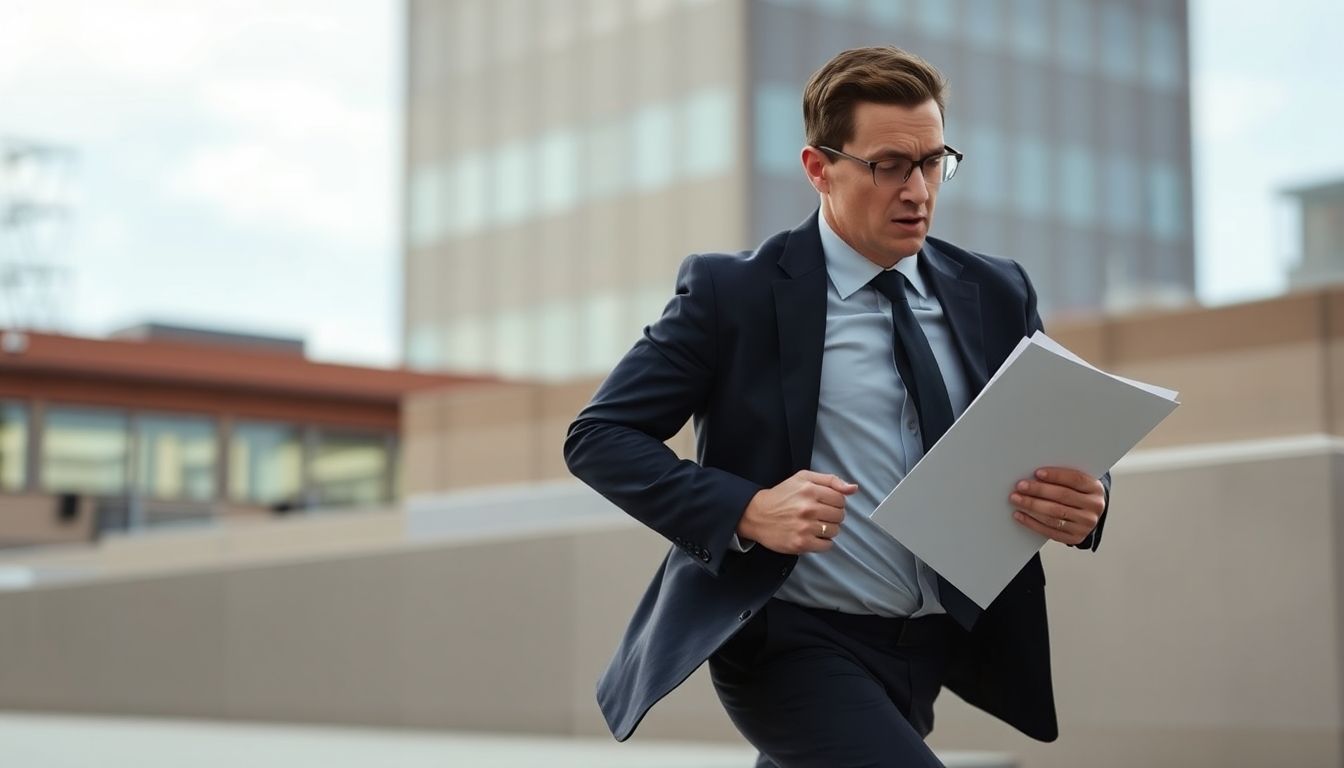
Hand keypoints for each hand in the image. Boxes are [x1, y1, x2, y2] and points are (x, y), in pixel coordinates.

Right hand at [738, 470, 856, 553]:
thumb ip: (830, 480)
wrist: (757, 515)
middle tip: (819, 515)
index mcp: (810, 490)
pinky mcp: (801, 544)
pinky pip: (827, 546)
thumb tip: (854, 488)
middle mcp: (808, 508)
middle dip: (832, 516)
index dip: (835, 502)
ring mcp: (805, 528)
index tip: (825, 504)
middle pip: (840, 516)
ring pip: (835, 531)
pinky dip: (823, 542)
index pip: (841, 499)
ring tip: (814, 525)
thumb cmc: (781, 496)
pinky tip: (812, 536)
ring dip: (828, 529)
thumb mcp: (803, 479)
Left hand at [1009, 467, 1104, 545]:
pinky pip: (1050, 531)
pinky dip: (1032, 522)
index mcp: (1095, 488)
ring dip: (1032, 506)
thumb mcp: (1076, 484)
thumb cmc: (1076, 494)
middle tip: (1020, 486)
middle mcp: (1094, 507)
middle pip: (1063, 496)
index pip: (1075, 479)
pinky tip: (1020, 515)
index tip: (1037, 473)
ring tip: (1016, 499)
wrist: (1087, 516)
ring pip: (1055, 514)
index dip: (1056, 475)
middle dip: (1038, 491)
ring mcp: (1085, 525)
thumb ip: (1061, 479)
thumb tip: (1034, 475)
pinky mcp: (1075, 538)